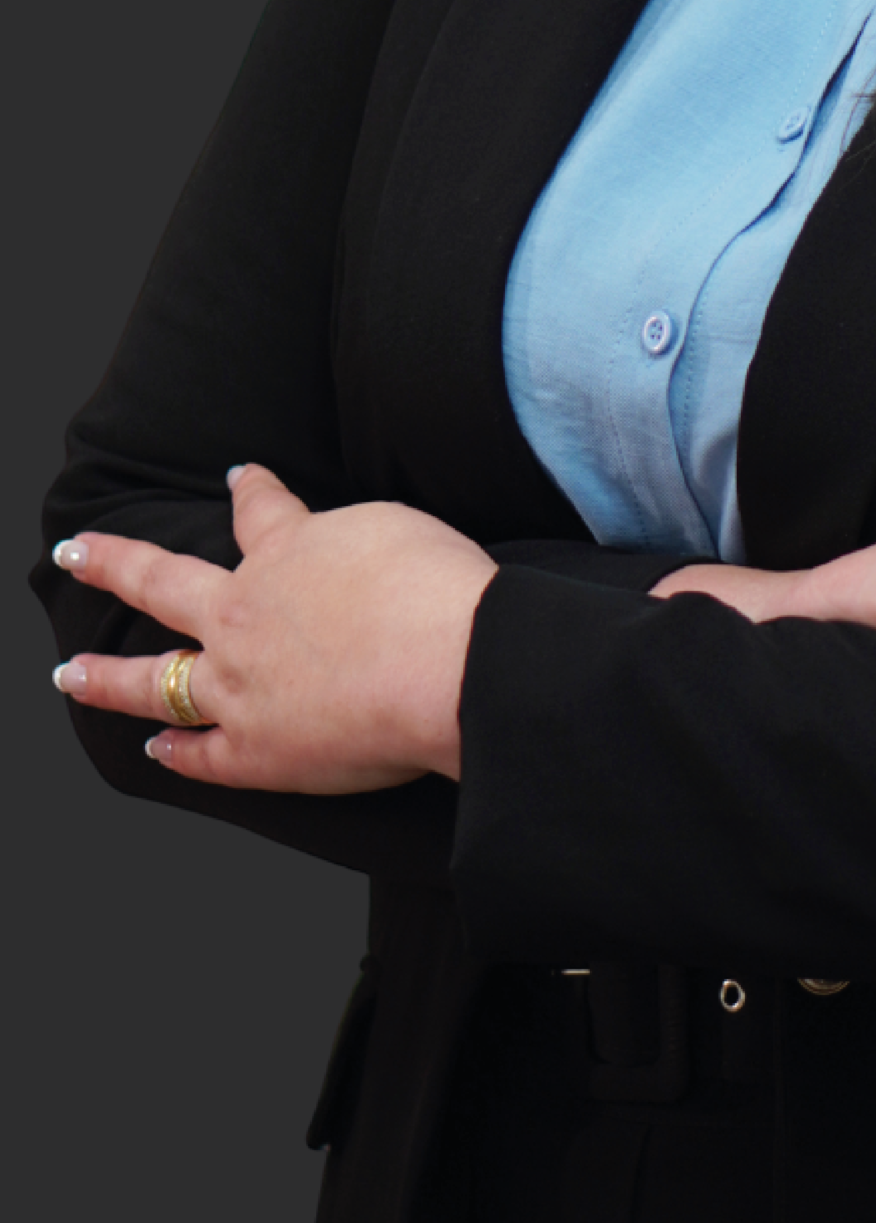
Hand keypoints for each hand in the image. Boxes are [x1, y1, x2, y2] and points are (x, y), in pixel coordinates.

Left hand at [50, 465, 496, 791]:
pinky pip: (201, 756)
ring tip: (68, 673)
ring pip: (153, 680)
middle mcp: (244, 615)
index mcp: (288, 553)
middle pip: (162, 584)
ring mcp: (239, 687)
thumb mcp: (398, 528)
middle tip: (76, 552)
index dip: (250, 490)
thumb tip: (344, 555)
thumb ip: (354, 540)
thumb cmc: (439, 588)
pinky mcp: (257, 752)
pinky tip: (156, 750)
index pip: (260, 511)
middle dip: (114, 563)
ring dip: (105, 677)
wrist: (448, 662)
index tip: (238, 477)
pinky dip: (176, 753)